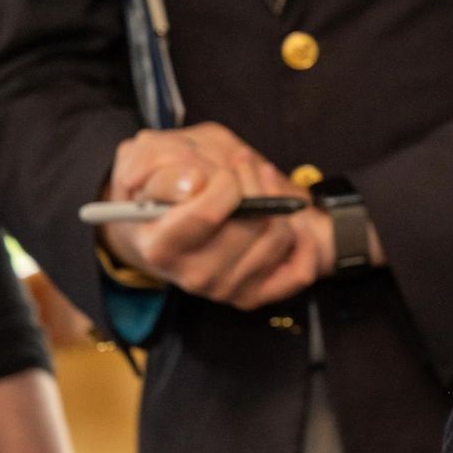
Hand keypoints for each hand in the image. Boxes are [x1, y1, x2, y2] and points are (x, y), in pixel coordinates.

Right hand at [99, 123, 322, 308]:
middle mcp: (193, 276)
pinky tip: (288, 221)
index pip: (207, 214)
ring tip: (260, 184)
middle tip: (245, 165)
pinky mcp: (255, 294)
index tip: (225, 170)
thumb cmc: (165, 182)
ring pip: (278, 237)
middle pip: (253, 223)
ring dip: (278, 202)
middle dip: (255, 183)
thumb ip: (161, 167)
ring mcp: (226, 289)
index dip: (226, 183)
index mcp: (160, 247)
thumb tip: (193, 183)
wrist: (171, 213)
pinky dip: (304, 243)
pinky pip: (300, 273)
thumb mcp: (148, 158)